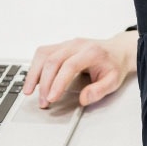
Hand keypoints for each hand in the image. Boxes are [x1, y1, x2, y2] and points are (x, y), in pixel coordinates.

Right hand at [22, 31, 137, 108]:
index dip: (58, 82)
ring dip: (33, 73)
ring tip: (28, 91)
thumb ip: (99, 91)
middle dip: (44, 83)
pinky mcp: (61, 46)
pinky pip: (43, 53)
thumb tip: (83, 99)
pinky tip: (33, 79)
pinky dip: (35, 66)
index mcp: (91, 52)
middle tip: (43, 102)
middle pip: (53, 60)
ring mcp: (67, 44)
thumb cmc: (114, 65)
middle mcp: (76, 45)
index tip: (51, 98)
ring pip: (43, 54)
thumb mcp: (114, 81)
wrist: (117, 50)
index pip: (69, 66)